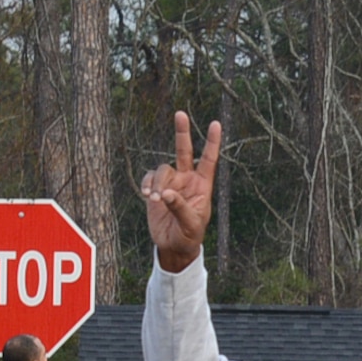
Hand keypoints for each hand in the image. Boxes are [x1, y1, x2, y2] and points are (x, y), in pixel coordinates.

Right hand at [141, 111, 221, 272]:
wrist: (174, 247)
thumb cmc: (189, 236)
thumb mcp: (190, 224)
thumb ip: (180, 207)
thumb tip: (165, 193)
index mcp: (202, 186)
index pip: (209, 160)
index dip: (212, 142)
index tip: (215, 124)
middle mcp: (187, 180)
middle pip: (184, 151)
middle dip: (182, 133)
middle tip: (180, 114)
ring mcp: (171, 183)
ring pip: (162, 170)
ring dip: (156, 183)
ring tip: (154, 199)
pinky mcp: (155, 190)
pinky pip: (149, 178)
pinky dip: (146, 184)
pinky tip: (146, 195)